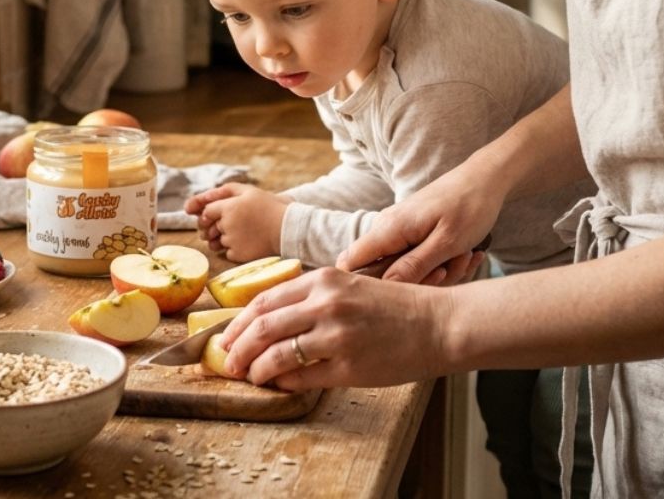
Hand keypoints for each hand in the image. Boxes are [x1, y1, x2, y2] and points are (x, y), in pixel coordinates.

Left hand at [184, 183, 290, 260]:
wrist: (287, 229)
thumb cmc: (269, 207)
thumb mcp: (248, 191)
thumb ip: (224, 191)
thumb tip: (204, 196)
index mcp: (228, 208)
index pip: (206, 212)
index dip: (208, 214)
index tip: (217, 215)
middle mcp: (226, 225)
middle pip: (209, 228)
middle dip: (214, 227)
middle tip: (232, 224)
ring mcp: (231, 241)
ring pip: (217, 241)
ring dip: (223, 238)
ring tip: (241, 233)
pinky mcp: (238, 255)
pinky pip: (227, 252)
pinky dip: (233, 249)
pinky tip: (247, 242)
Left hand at [219, 266, 450, 388]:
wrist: (436, 323)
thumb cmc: (393, 306)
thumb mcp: (348, 287)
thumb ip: (312, 298)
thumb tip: (271, 321)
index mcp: (323, 279)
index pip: (265, 299)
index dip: (239, 321)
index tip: (227, 335)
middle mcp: (326, 304)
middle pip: (263, 326)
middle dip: (238, 346)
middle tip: (227, 361)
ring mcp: (337, 336)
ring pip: (277, 354)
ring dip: (256, 368)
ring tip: (249, 375)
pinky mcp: (349, 367)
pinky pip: (303, 377)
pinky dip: (283, 382)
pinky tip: (278, 384)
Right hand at [338, 157, 503, 283]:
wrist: (485, 180)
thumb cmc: (469, 208)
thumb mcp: (446, 243)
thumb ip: (413, 267)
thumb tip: (382, 289)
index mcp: (390, 229)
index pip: (350, 262)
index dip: (362, 286)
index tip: (397, 296)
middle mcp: (388, 229)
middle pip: (383, 274)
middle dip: (419, 282)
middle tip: (450, 268)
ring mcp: (401, 232)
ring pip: (406, 270)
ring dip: (440, 273)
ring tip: (465, 256)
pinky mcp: (414, 234)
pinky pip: (420, 261)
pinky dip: (444, 264)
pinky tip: (466, 254)